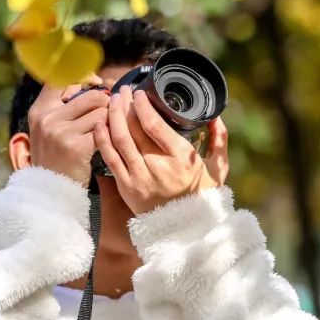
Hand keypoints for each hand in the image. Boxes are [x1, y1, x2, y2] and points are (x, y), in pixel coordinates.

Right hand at [27, 74, 109, 185]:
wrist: (50, 189)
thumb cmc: (56, 156)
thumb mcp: (48, 127)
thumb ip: (64, 105)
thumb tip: (92, 82)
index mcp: (39, 109)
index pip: (62, 79)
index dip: (84, 77)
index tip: (97, 83)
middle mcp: (48, 118)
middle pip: (91, 96)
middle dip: (106, 105)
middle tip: (109, 115)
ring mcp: (61, 132)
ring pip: (101, 113)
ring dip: (110, 121)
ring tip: (107, 131)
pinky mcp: (76, 147)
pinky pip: (104, 130)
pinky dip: (110, 134)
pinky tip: (107, 141)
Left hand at [95, 86, 223, 214]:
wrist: (186, 228)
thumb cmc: (203, 196)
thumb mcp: (219, 168)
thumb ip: (220, 140)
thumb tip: (216, 117)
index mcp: (182, 157)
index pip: (154, 125)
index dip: (142, 105)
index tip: (138, 93)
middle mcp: (159, 166)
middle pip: (134, 128)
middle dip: (124, 105)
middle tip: (122, 91)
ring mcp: (140, 177)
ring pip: (119, 140)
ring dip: (112, 116)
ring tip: (111, 101)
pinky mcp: (127, 188)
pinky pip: (110, 158)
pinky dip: (102, 139)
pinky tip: (99, 124)